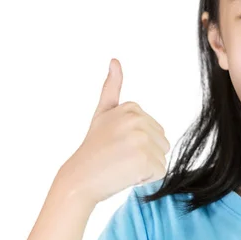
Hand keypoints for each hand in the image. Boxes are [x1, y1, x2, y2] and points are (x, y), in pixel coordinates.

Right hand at [56, 58, 170, 204]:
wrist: (79, 179)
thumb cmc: (93, 148)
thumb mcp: (102, 113)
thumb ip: (112, 87)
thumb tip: (115, 60)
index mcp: (131, 107)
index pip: (155, 130)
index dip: (137, 143)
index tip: (116, 143)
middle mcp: (137, 119)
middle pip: (162, 143)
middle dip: (144, 155)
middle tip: (118, 157)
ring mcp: (141, 138)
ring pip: (162, 157)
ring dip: (145, 167)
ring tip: (121, 165)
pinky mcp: (145, 159)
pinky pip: (160, 172)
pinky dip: (145, 179)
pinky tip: (125, 175)